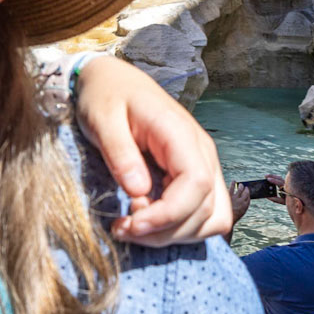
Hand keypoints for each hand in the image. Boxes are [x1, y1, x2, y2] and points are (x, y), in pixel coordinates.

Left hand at [72, 54, 229, 245]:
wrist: (113, 80)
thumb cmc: (106, 96)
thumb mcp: (102, 119)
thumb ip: (120, 153)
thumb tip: (138, 191)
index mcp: (180, 134)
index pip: (197, 184)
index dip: (169, 214)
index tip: (132, 223)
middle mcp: (201, 152)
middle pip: (206, 209)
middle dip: (165, 230)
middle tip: (122, 227)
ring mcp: (203, 166)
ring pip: (211, 218)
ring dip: (174, 234)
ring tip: (133, 225)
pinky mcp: (195, 177)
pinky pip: (204, 213)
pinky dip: (180, 227)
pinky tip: (148, 220)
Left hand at [229, 182, 252, 228]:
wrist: (224, 218)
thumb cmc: (231, 217)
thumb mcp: (238, 213)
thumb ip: (241, 207)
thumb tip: (241, 200)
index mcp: (245, 206)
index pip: (248, 199)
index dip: (249, 194)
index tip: (248, 192)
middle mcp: (241, 201)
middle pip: (245, 193)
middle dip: (246, 190)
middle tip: (245, 187)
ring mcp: (235, 198)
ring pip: (239, 190)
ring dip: (241, 186)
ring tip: (241, 184)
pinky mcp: (229, 196)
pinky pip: (231, 188)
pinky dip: (233, 184)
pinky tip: (234, 181)